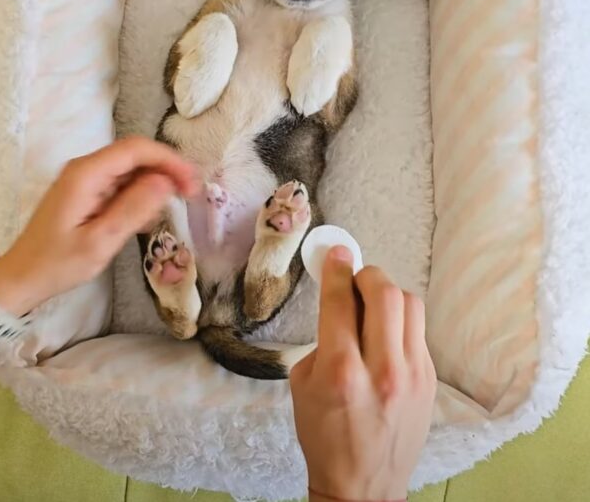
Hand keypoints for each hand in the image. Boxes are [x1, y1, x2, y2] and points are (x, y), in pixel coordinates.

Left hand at [0, 137, 198, 315]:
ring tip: (167, 213)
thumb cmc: (59, 263)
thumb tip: (166, 182)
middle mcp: (86, 168)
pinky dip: (141, 196)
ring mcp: (87, 179)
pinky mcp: (90, 192)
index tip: (192, 182)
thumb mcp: (100, 241)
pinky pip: (123, 184)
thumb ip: (133, 209)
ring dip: (156, 185)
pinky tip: (145, 220)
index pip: (136, 149)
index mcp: (86, 174)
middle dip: (167, 171)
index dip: (169, 160)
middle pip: (136, 155)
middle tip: (190, 195)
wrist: (24, 278)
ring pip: (132, 169)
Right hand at [290, 247, 435, 500]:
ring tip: (372, 307)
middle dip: (367, 274)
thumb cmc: (324, 434)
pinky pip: (418, 330)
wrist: (363, 485)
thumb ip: (322, 337)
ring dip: (388, 294)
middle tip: (355, 279)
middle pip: (385, 293)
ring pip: (410, 305)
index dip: (337, 270)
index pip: (341, 302)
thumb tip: (340, 301)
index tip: (337, 254)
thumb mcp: (303, 384)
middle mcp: (381, 370)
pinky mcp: (429, 380)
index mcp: (341, 372)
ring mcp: (412, 375)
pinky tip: (386, 335)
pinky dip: (400, 321)